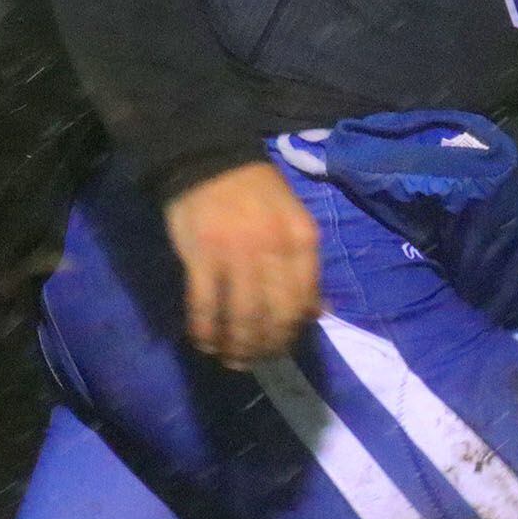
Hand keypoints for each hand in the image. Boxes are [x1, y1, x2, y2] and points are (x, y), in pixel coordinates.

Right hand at [164, 161, 321, 369]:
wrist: (209, 159)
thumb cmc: (255, 194)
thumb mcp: (292, 223)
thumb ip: (304, 268)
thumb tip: (316, 313)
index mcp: (301, 240)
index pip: (304, 302)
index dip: (291, 333)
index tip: (280, 345)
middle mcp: (273, 250)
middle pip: (274, 317)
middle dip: (265, 348)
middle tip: (253, 359)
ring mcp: (236, 254)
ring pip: (242, 318)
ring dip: (236, 347)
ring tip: (230, 357)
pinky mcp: (201, 257)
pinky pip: (205, 306)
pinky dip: (205, 331)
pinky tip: (204, 341)